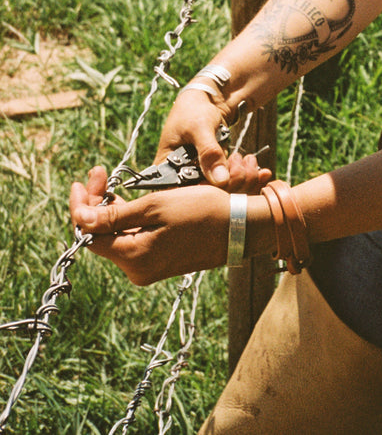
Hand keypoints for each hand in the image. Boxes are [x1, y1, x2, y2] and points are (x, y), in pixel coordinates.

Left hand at [70, 165, 230, 284]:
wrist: (240, 226)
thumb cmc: (202, 210)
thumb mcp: (157, 205)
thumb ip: (116, 214)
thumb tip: (80, 218)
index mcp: (134, 257)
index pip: (90, 234)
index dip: (81, 207)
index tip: (81, 182)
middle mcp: (136, 269)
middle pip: (102, 235)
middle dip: (96, 204)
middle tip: (99, 173)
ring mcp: (148, 267)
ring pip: (117, 236)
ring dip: (111, 209)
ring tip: (110, 182)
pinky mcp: (158, 261)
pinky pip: (133, 239)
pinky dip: (128, 219)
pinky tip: (128, 200)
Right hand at [156, 90, 272, 189]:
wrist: (208, 99)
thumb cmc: (195, 109)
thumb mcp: (200, 127)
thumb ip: (208, 152)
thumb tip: (219, 180)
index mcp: (166, 172)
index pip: (186, 196)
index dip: (211, 191)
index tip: (230, 175)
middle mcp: (181, 181)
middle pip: (207, 197)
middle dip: (233, 182)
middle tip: (244, 162)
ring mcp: (200, 179)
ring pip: (223, 193)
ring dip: (243, 179)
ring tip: (250, 161)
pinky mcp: (216, 176)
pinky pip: (232, 185)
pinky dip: (248, 178)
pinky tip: (262, 172)